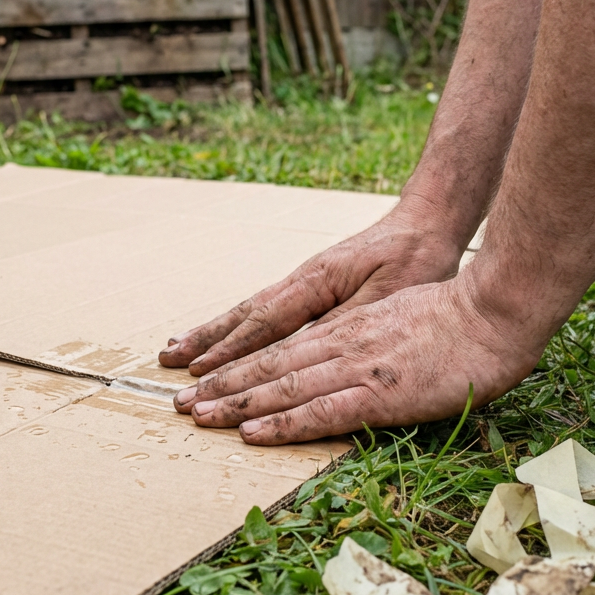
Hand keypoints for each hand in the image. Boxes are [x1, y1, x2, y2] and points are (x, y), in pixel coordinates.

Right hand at [158, 199, 463, 376]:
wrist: (427, 221)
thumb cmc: (414, 259)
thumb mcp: (387, 296)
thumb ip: (342, 324)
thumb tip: (300, 350)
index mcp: (316, 283)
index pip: (264, 324)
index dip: (231, 353)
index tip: (199, 374)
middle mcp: (301, 280)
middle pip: (243, 316)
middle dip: (206, 345)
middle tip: (166, 366)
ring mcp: (304, 282)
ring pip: (248, 311)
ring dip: (212, 334)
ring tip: (176, 349)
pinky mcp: (313, 285)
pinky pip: (264, 310)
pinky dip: (237, 326)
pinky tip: (225, 336)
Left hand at [169, 262, 547, 442]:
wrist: (495, 312)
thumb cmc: (461, 320)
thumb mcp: (402, 323)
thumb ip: (372, 344)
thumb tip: (351, 367)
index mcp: (348, 330)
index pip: (282, 349)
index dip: (241, 367)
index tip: (207, 381)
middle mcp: (342, 344)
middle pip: (270, 366)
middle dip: (223, 387)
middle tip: (182, 405)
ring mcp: (358, 368)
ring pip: (283, 386)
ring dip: (236, 403)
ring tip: (197, 417)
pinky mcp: (380, 393)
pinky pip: (320, 412)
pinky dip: (281, 423)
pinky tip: (252, 433)